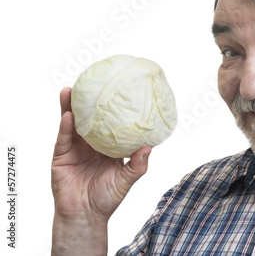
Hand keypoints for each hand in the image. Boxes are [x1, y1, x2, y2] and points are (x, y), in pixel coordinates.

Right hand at [51, 87, 150, 254]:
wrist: (85, 216)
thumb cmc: (106, 198)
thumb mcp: (126, 180)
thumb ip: (137, 165)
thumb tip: (149, 148)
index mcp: (107, 146)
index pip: (109, 123)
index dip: (112, 109)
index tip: (117, 90)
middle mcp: (91, 144)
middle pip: (89, 118)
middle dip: (89, 102)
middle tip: (92, 82)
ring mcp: (75, 148)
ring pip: (73, 123)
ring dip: (71, 107)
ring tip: (71, 90)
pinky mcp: (61, 156)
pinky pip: (63, 138)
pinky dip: (66, 126)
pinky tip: (68, 115)